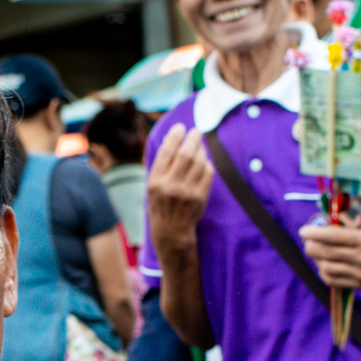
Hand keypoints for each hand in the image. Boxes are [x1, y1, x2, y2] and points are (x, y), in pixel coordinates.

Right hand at [147, 124, 212, 253]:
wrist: (171, 233)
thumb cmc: (161, 205)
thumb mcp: (153, 186)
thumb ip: (161, 165)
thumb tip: (171, 139)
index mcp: (154, 181)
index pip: (166, 152)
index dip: (175, 136)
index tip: (180, 127)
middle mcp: (170, 186)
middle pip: (186, 154)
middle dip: (193, 138)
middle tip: (196, 131)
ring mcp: (186, 192)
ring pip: (199, 161)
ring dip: (201, 149)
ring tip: (200, 144)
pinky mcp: (199, 197)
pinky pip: (207, 173)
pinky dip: (207, 163)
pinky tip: (204, 162)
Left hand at [299, 221, 360, 289]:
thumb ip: (353, 225)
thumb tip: (328, 219)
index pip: (334, 236)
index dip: (315, 233)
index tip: (303, 231)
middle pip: (326, 254)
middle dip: (311, 246)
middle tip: (307, 241)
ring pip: (325, 268)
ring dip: (316, 259)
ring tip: (317, 251)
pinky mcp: (359, 284)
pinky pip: (332, 280)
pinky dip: (323, 271)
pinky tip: (325, 263)